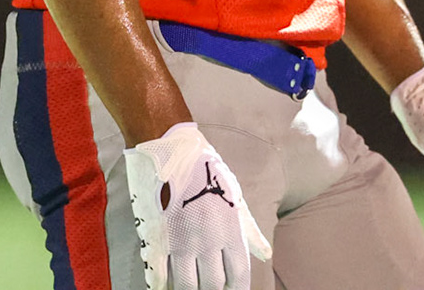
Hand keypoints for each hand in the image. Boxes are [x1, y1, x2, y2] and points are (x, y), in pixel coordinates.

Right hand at [122, 123, 271, 289]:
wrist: (172, 148)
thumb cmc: (207, 171)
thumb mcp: (236, 197)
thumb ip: (250, 231)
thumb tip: (267, 255)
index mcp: (229, 230)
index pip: (238, 275)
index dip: (237, 289)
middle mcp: (207, 240)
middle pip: (213, 285)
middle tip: (211, 288)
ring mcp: (180, 241)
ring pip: (186, 285)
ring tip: (192, 288)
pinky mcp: (157, 237)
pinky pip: (158, 274)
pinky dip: (161, 286)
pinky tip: (164, 287)